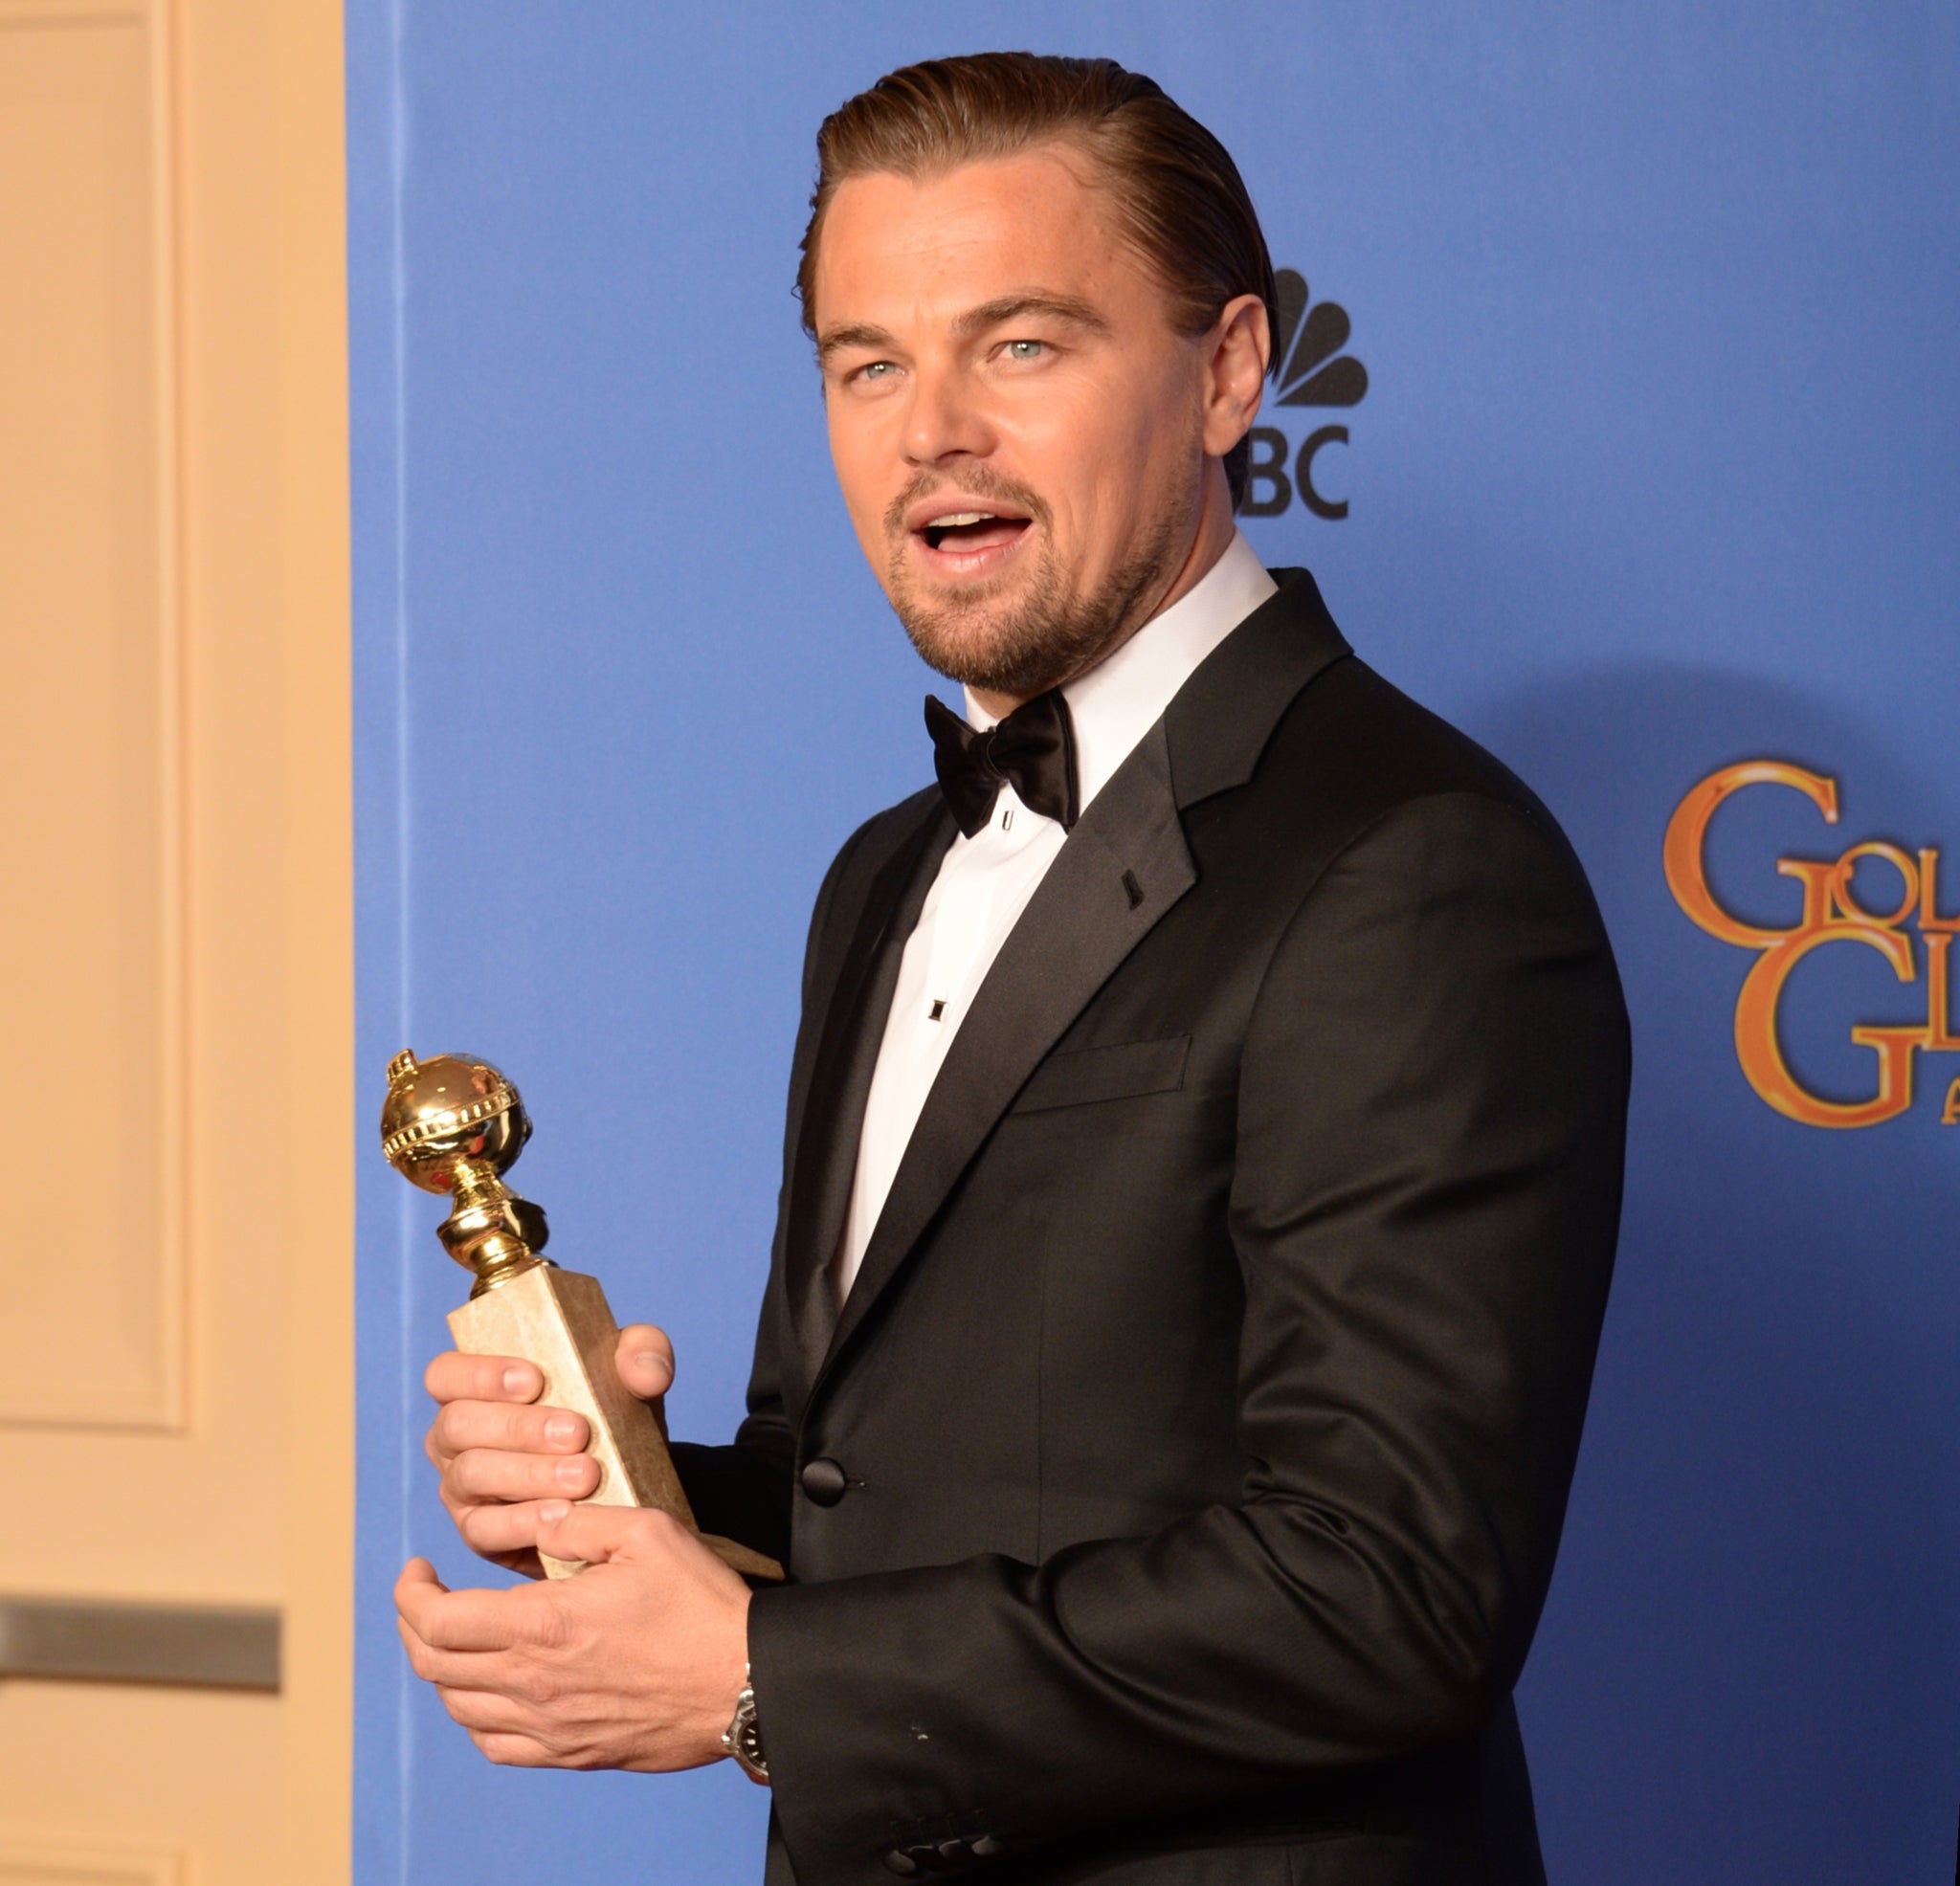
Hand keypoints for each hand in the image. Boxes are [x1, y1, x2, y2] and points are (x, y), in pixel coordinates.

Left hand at [395, 1501, 753, 1772]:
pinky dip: (473, 1715)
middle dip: (414, 1623)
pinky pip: (495, 1745)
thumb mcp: (647, 1532)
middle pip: (434, 1665)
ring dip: (440, 1668)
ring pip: (458, 1707)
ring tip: (454, 1634)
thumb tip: (535, 1520)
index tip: (418, 1567)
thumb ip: (579, 1522)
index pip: (438, 1621)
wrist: (747, 1683)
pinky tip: (488, 1689)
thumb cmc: (702, 1605)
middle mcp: (534, 1684)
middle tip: (426, 1593)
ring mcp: (550, 1727)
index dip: (412, 1592)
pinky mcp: (572, 1753)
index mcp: (544, 1625)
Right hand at [424, 1323, 678, 1575]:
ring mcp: (462, 1487)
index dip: (479, 1374)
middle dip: (517, 1427)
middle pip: (457, 1425)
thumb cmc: (613, 1411)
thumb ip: (643, 1352)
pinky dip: (524, 1521)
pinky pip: (485, 1529)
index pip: (446, 1373)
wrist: (629, 1481)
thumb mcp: (632, 1375)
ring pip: (470, 1475)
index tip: (535, 1380)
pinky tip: (563, 1515)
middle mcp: (457, 1436)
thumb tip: (644, 1371)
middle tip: (577, 1433)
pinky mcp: (480, 1533)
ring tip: (584, 1475)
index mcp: (476, 1388)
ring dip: (527, 1474)